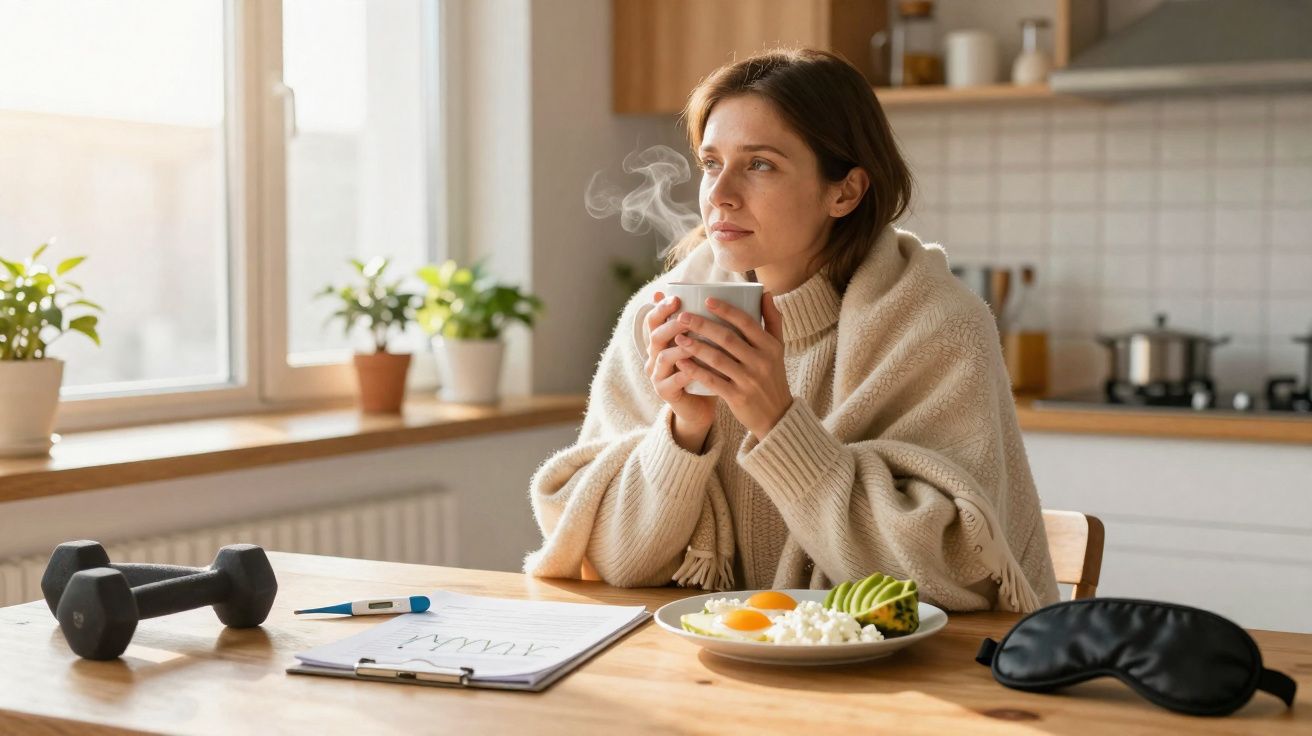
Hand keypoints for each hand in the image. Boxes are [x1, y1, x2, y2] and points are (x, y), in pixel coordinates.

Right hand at [644, 292, 717, 445]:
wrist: (701, 404)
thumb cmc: (706, 369)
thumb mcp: (706, 344)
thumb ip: (708, 323)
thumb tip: (720, 295)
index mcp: (664, 339)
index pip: (654, 318)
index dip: (661, 308)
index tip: (677, 298)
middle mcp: (656, 354)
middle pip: (655, 335)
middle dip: (670, 325)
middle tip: (686, 318)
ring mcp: (658, 374)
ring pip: (663, 357)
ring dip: (678, 348)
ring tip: (693, 342)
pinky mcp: (664, 392)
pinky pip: (672, 381)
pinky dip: (683, 374)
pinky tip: (695, 370)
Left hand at [672, 292, 792, 438]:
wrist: (777, 415)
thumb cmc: (773, 376)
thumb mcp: (778, 348)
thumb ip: (773, 320)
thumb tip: (765, 292)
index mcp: (770, 346)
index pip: (747, 322)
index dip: (726, 310)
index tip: (706, 299)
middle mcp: (761, 361)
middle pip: (728, 338)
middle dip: (703, 325)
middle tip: (682, 317)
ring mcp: (749, 380)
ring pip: (718, 359)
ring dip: (696, 347)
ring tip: (678, 337)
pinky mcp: (738, 397)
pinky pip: (713, 381)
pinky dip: (696, 371)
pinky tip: (682, 363)